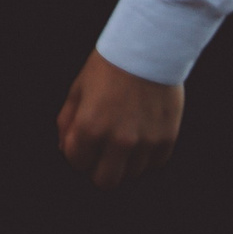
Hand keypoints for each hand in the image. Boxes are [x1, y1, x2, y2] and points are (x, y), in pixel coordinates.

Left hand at [57, 51, 183, 187]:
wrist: (147, 51)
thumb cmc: (108, 69)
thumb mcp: (77, 90)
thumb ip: (67, 123)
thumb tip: (65, 148)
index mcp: (90, 128)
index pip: (77, 163)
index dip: (77, 155)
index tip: (82, 145)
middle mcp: (118, 141)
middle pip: (105, 181)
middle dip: (98, 170)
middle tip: (101, 154)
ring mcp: (145, 143)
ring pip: (131, 174)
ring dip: (124, 162)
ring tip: (123, 137)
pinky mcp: (166, 141)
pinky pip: (154, 163)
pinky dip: (146, 156)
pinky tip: (141, 135)